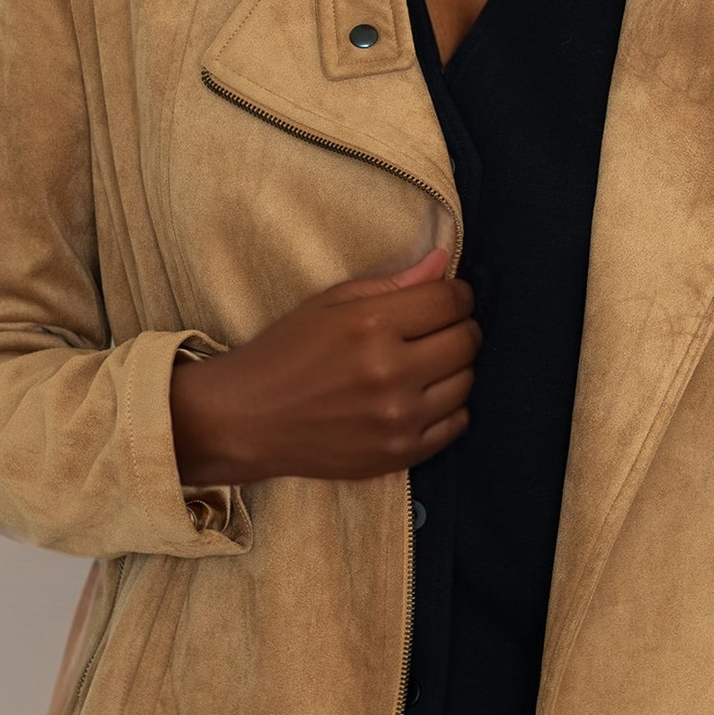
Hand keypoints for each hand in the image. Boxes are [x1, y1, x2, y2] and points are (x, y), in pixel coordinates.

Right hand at [170, 246, 480, 484]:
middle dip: (459, 327)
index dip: (458, 294)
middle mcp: (389, 372)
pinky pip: (456, 424)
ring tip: (425, 364)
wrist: (247, 421)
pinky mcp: (399, 454)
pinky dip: (449, 407)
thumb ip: (392, 283)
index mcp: (370, 325)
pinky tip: (422, 398)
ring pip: (466, 382)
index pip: (450, 300)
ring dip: (454, 368)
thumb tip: (442, 260)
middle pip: (467, 341)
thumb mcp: (329, 304)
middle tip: (437, 330)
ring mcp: (397, 418)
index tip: (448, 298)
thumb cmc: (285, 354)